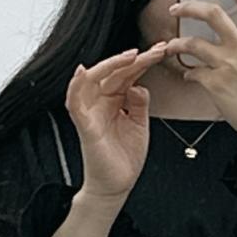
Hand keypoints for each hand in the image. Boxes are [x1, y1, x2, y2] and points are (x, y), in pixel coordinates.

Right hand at [63, 44, 183, 202]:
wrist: (116, 186)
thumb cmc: (124, 157)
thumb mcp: (139, 124)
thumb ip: (139, 103)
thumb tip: (139, 85)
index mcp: (114, 101)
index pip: (127, 74)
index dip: (144, 61)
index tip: (161, 50)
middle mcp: (101, 103)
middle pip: (114, 73)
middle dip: (133, 59)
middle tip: (154, 50)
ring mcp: (92, 113)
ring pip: (93, 80)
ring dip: (109, 65)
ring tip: (130, 56)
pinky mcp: (86, 126)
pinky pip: (75, 103)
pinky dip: (76, 86)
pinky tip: (83, 72)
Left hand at [165, 0, 236, 150]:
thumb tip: (234, 35)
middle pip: (213, 14)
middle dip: (190, 6)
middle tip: (177, 7)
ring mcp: (229, 65)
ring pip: (193, 42)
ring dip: (176, 43)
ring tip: (171, 45)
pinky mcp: (216, 84)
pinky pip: (192, 72)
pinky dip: (188, 73)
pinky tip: (190, 76)